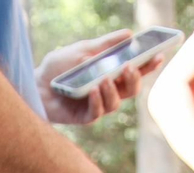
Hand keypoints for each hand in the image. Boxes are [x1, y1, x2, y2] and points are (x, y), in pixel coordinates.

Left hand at [37, 30, 163, 125]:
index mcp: (111, 75)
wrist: (34, 84)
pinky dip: (96, 101)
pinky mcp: (84, 117)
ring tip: (104, 79)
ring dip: (112, 91)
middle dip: (134, 79)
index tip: (158, 55)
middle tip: (129, 66)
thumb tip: (128, 34)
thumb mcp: (83, 50)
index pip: (135, 71)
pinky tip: (93, 89)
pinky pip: (96, 113)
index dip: (148, 66)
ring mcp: (97, 106)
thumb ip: (105, 45)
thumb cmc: (59, 68)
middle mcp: (107, 92)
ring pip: (116, 103)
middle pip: (131, 90)